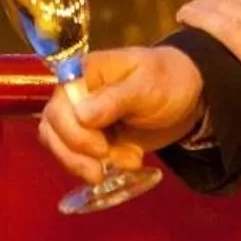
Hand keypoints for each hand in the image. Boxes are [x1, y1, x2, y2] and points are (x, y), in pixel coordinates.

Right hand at [38, 46, 204, 185]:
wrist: (188, 97)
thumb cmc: (168, 81)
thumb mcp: (148, 86)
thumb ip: (115, 99)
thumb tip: (81, 115)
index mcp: (84, 73)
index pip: (59, 104)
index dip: (73, 131)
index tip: (102, 148)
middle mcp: (74, 94)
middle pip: (52, 128)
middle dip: (77, 153)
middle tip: (107, 163)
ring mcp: (79, 118)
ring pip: (58, 146)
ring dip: (84, 164)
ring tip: (123, 163)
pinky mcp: (89, 138)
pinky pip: (76, 157)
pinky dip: (96, 167)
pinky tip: (127, 162)